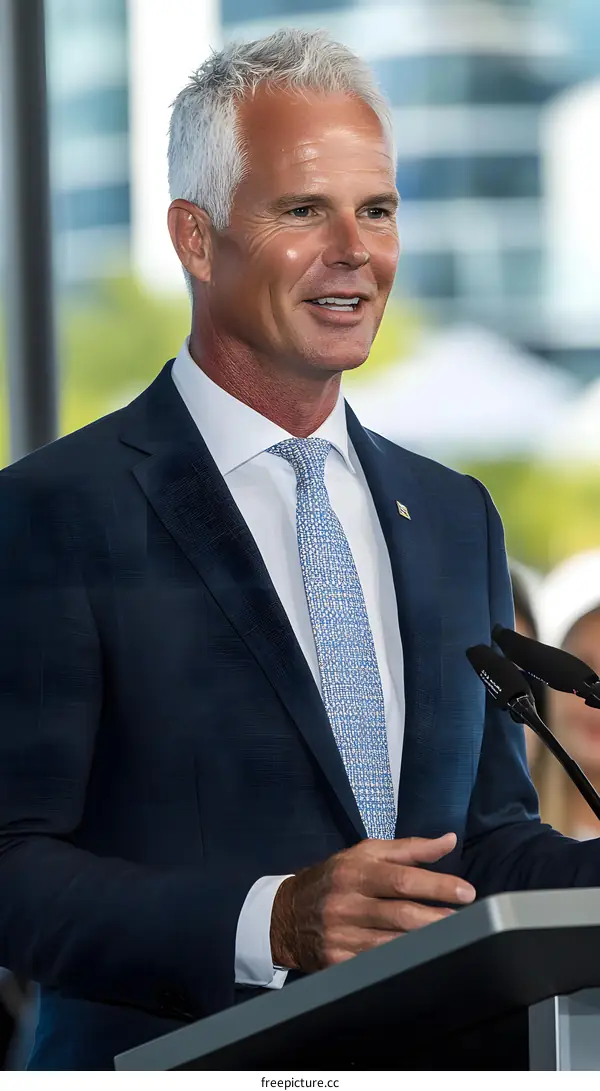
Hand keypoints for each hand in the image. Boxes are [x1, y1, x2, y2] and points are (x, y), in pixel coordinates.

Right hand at [270, 832, 474, 972]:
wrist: (286, 914)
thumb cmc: (334, 878)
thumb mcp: (364, 854)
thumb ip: (409, 848)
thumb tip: (449, 840)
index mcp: (355, 872)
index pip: (403, 879)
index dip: (437, 885)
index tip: (466, 892)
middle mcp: (347, 904)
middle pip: (401, 914)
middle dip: (439, 918)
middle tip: (467, 919)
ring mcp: (341, 937)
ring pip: (393, 944)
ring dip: (428, 942)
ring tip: (454, 938)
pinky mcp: (337, 964)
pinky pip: (378, 965)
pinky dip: (404, 963)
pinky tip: (424, 959)